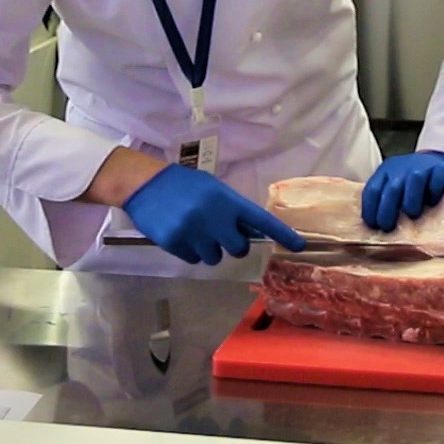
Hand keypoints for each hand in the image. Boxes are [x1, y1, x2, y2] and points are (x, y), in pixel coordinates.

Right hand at [121, 164, 307, 264]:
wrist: (143, 184)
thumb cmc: (182, 184)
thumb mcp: (212, 189)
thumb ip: (232, 209)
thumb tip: (253, 231)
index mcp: (226, 200)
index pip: (260, 220)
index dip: (281, 234)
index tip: (300, 246)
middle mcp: (214, 217)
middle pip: (238, 249)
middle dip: (232, 244)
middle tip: (219, 233)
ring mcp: (194, 232)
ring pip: (215, 258)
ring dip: (209, 249)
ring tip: (195, 230)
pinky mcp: (175, 244)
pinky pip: (194, 259)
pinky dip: (190, 251)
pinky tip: (181, 234)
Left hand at [361, 152, 443, 231]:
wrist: (438, 161)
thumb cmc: (411, 183)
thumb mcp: (394, 186)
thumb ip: (385, 201)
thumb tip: (375, 229)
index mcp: (386, 171)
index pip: (372, 190)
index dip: (370, 209)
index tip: (373, 225)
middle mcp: (402, 167)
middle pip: (392, 189)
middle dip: (387, 211)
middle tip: (388, 227)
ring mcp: (423, 166)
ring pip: (414, 179)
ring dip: (411, 201)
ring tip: (412, 214)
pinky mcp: (442, 169)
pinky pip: (437, 179)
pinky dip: (434, 192)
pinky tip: (433, 202)